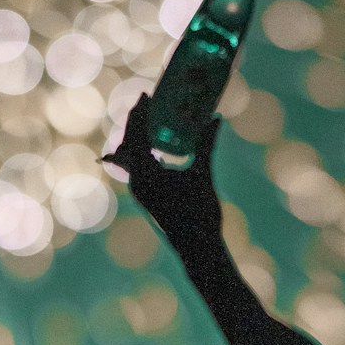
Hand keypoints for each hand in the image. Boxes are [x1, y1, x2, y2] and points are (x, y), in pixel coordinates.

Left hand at [101, 91, 223, 249]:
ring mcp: (140, 190)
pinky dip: (144, 152)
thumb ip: (206, 145)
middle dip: (136, 121)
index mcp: (144, 174)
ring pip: (131, 156)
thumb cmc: (199, 213)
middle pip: (129, 144)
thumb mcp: (203, 175)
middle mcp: (137, 181)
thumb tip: (215, 119)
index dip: (140, 113)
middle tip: (146, 101)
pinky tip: (154, 146)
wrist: (197, 249)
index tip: (146, 95)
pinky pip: (139, 167)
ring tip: (148, 118)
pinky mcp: (147, 196)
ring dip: (138, 136)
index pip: (135, 135)